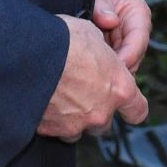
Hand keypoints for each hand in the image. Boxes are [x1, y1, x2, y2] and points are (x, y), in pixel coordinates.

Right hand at [38, 16, 148, 141]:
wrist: (28, 56)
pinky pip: (57, 130)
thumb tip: (100, 55)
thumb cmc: (64, 40)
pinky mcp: (52, 131)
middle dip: (96, 110)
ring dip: (74, 118)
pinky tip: (43, 100)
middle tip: (82, 91)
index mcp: (119, 88)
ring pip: (80, 130)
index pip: (138, 111)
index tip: (125, 102)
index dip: (132, 107)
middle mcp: (101, 113)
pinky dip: (53, 120)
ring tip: (60, 95)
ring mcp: (76, 126)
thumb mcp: (92, 35)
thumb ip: (103, 54)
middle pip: (106, 122)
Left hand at [91, 0, 150, 71]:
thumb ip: (102, 3)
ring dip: (112, 71)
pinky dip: (103, 72)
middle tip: (106, 79)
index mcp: (135, 9)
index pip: (141, 32)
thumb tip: (111, 20)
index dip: (132, 50)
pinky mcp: (111, 52)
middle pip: (135, 54)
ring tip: (96, 78)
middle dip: (122, 66)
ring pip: (124, 64)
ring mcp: (122, 41)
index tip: (120, 64)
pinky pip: (111, 67)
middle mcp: (133, 27)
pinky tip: (89, 76)